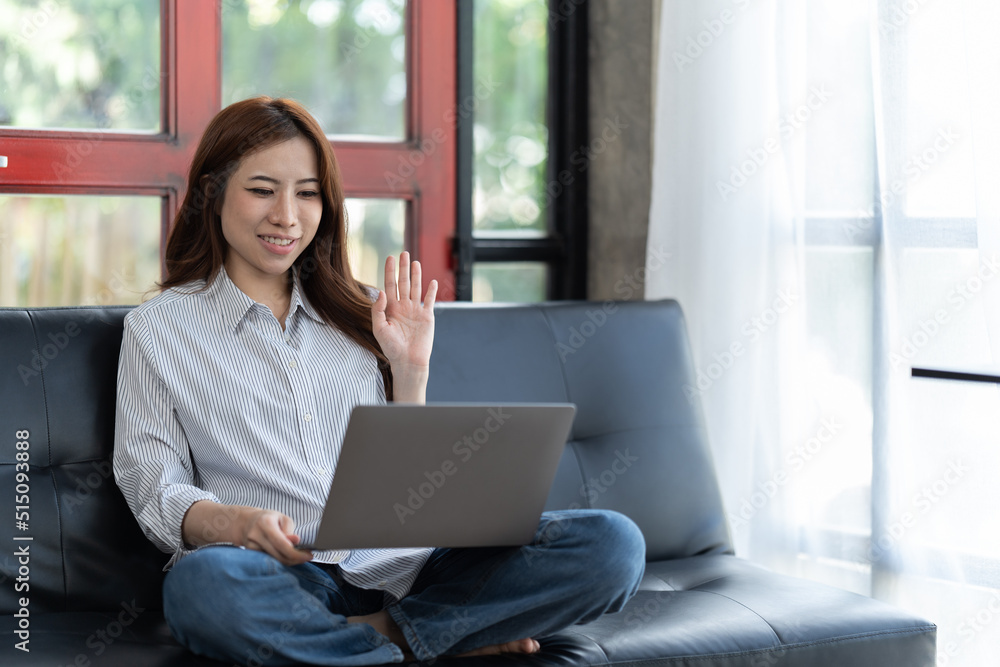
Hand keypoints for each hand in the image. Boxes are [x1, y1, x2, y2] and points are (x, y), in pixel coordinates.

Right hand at [240, 509, 312, 565]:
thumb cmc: (269, 519)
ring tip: (297, 555)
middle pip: (278, 555)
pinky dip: (279, 560)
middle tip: (307, 557)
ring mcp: (250, 546)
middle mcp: (255, 535)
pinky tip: (286, 556)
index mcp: (265, 523)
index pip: (282, 544)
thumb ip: (289, 530)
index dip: (296, 553)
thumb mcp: (282, 518)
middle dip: (295, 559)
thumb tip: (296, 541)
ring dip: (289, 561)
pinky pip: (268, 561)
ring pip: (274, 561)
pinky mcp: (250, 554)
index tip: (308, 556)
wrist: (246, 522)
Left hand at [371, 252, 437, 381]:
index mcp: (391, 308)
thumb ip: (378, 310)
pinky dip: (431, 291)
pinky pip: (429, 300)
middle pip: (403, 283)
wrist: (408, 361)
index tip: (390, 258)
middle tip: (403, 253)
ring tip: (415, 262)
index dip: (389, 271)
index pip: (389, 285)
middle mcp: (403, 307)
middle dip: (403, 268)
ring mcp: (416, 310)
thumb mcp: (379, 329)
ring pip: (416, 288)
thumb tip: (381, 291)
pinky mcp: (427, 316)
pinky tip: (432, 281)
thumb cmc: (391, 347)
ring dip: (416, 275)